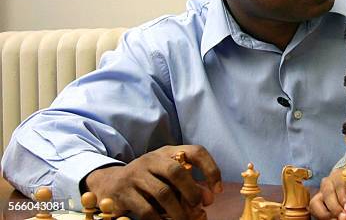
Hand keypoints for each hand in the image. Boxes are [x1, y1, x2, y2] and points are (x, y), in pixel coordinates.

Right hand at [84, 145, 222, 219]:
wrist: (110, 182)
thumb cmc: (148, 180)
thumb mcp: (168, 177)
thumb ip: (189, 185)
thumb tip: (208, 199)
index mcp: (168, 152)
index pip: (196, 151)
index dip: (211, 169)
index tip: (217, 190)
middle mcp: (152, 159)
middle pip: (177, 171)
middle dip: (192, 191)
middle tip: (199, 207)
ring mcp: (136, 174)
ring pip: (163, 193)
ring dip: (178, 211)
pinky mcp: (125, 192)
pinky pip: (147, 210)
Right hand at [310, 167, 345, 219]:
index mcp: (341, 175)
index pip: (340, 185)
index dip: (343, 197)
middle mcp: (328, 182)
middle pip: (327, 194)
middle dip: (335, 207)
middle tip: (344, 217)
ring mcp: (321, 191)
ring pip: (316, 201)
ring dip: (326, 213)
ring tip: (336, 219)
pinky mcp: (317, 200)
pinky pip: (314, 207)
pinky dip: (321, 215)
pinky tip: (332, 219)